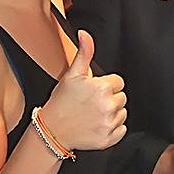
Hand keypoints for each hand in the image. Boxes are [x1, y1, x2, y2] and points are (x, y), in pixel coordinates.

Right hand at [42, 30, 126, 150]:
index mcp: (101, 88)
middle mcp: (108, 105)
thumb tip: (85, 34)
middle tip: (91, 103)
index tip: (94, 91)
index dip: (106, 85)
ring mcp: (108, 123)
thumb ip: (84, 52)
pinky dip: (112, 128)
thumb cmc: (61, 102)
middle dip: (109, 98)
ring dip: (111, 113)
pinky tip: (97, 124)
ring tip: (93, 114)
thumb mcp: (72, 74)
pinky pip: (121, 129)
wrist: (52, 130)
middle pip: (122, 97)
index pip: (118, 82)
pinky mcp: (109, 138)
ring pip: (122, 113)